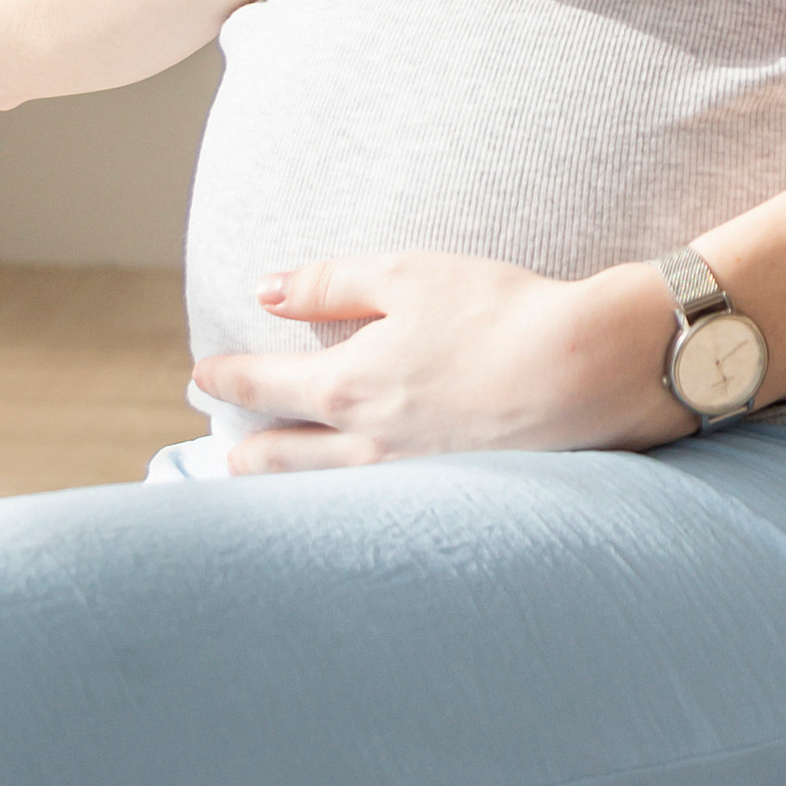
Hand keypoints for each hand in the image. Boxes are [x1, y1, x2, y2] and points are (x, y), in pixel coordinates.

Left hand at [193, 252, 693, 468]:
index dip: (223, 378)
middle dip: (244, 451)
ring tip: (267, 485)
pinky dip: (340, 508)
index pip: (260, 386)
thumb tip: (264, 290)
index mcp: (345, 385)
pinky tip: (347, 505)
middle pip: (278, 458)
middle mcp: (363, 445)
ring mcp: (405, 482)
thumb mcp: (406, 276)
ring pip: (320, 493)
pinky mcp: (447, 501)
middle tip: (223, 452)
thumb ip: (328, 283)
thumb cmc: (497, 312)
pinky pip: (370, 510)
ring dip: (283, 488)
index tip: (201, 376)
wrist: (584, 372)